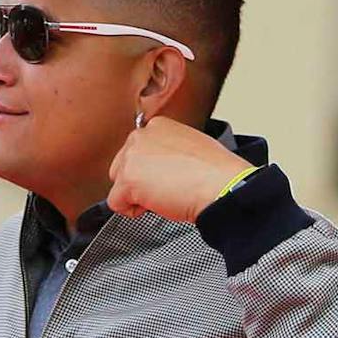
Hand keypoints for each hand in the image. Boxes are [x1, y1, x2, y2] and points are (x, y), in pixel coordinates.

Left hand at [107, 118, 251, 222]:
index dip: (151, 170)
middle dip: (139, 182)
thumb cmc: (214, 172)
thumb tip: (157, 166)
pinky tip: (157, 205)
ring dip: (137, 196)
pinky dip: (133, 212)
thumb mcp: (190, 146)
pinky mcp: (128, 179)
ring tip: (164, 195)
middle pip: (122, 166)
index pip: (138, 151)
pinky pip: (116, 203)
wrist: (221, 186)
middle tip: (166, 188)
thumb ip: (166, 150)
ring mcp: (132, 157)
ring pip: (118, 184)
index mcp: (157, 126)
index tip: (168, 177)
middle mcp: (140, 136)